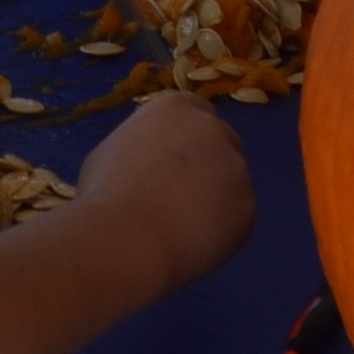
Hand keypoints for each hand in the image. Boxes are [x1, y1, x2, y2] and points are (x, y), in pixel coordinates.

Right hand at [77, 92, 253, 285]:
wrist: (127, 237)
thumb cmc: (104, 194)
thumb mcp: (111, 154)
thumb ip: (142, 149)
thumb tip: (150, 167)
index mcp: (176, 108)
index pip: (195, 111)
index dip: (186, 138)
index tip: (174, 162)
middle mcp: (213, 129)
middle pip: (222, 142)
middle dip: (209, 165)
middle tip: (182, 197)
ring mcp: (236, 167)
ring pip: (231, 183)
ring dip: (215, 199)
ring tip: (180, 229)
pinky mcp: (248, 206)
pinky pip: (235, 219)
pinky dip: (219, 232)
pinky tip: (191, 245)